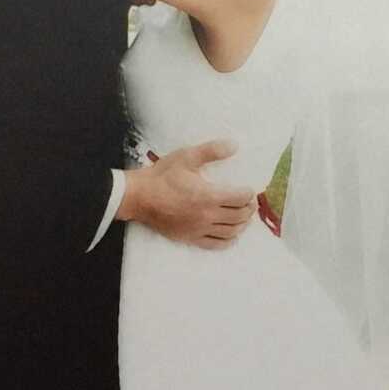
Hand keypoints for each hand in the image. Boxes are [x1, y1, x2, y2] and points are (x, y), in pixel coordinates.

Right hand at [118, 141, 256, 249]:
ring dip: (242, 224)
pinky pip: (216, 244)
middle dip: (249, 208)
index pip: (241, 198)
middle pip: (240, 216)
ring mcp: (199, 229)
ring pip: (231, 231)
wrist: (139, 197)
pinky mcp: (191, 238)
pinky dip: (228, 240)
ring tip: (243, 215)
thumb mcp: (187, 157)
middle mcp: (207, 215)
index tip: (249, 189)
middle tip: (250, 201)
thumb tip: (234, 145)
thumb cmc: (162, 176)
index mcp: (209, 196)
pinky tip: (232, 235)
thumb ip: (212, 151)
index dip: (249, 193)